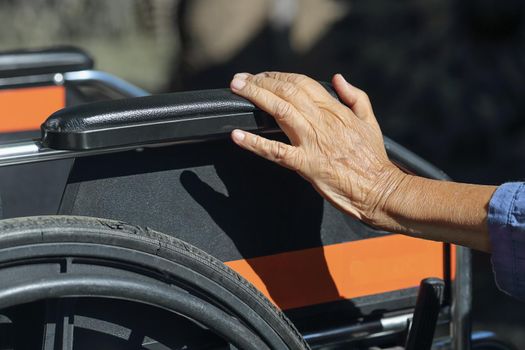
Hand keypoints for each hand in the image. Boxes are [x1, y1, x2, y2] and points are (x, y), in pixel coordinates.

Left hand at [229, 72, 405, 228]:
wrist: (379, 190)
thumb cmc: (374, 159)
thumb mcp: (369, 121)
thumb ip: (355, 97)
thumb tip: (338, 79)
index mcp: (335, 110)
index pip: (302, 83)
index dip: (279, 76)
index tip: (263, 76)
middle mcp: (321, 121)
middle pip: (287, 91)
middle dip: (260, 81)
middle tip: (240, 80)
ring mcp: (312, 142)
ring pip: (280, 111)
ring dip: (255, 97)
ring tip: (236, 89)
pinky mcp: (306, 165)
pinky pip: (276, 151)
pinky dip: (254, 143)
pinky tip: (237, 135)